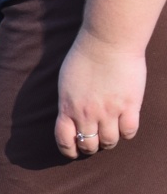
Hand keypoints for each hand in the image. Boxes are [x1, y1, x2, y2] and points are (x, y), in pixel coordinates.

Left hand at [54, 29, 143, 158]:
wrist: (108, 42)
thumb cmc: (84, 57)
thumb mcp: (66, 83)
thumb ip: (68, 102)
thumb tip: (70, 115)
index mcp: (68, 108)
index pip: (64, 140)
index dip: (69, 150)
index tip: (74, 151)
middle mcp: (86, 114)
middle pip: (88, 144)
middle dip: (91, 147)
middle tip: (96, 142)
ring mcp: (109, 111)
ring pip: (109, 141)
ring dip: (109, 142)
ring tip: (111, 134)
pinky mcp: (130, 105)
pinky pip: (129, 131)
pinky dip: (127, 133)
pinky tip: (126, 126)